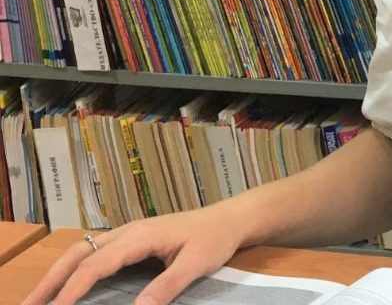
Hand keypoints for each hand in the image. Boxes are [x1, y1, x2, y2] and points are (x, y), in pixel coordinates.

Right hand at [22, 206, 245, 304]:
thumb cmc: (214, 239)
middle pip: (78, 252)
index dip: (72, 289)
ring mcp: (128, 233)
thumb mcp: (197, 263)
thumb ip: (168, 286)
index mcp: (140, 235)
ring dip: (58, 273)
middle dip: (50, 280)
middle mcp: (128, 231)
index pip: (96, 264)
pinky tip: (66, 286)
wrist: (230, 219)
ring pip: (83, 250)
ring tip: (37, 299)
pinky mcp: (133, 240)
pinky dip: (74, 268)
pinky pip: (95, 252)